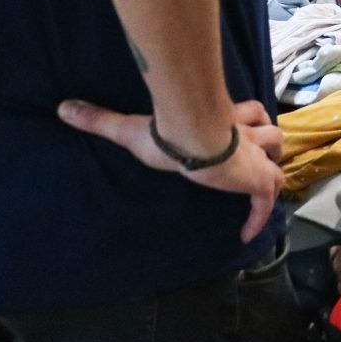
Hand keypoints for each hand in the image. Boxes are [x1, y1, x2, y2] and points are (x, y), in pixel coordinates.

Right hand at [57, 98, 284, 242]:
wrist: (193, 138)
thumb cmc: (166, 132)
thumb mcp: (129, 128)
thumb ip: (99, 119)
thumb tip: (63, 107)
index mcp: (223, 119)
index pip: (247, 112)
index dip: (247, 119)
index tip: (239, 128)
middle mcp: (245, 135)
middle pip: (269, 133)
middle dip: (266, 143)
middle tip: (258, 156)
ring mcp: (254, 157)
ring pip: (277, 157)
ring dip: (271, 169)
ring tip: (260, 185)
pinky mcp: (257, 180)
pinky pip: (265, 201)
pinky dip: (259, 216)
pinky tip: (246, 234)